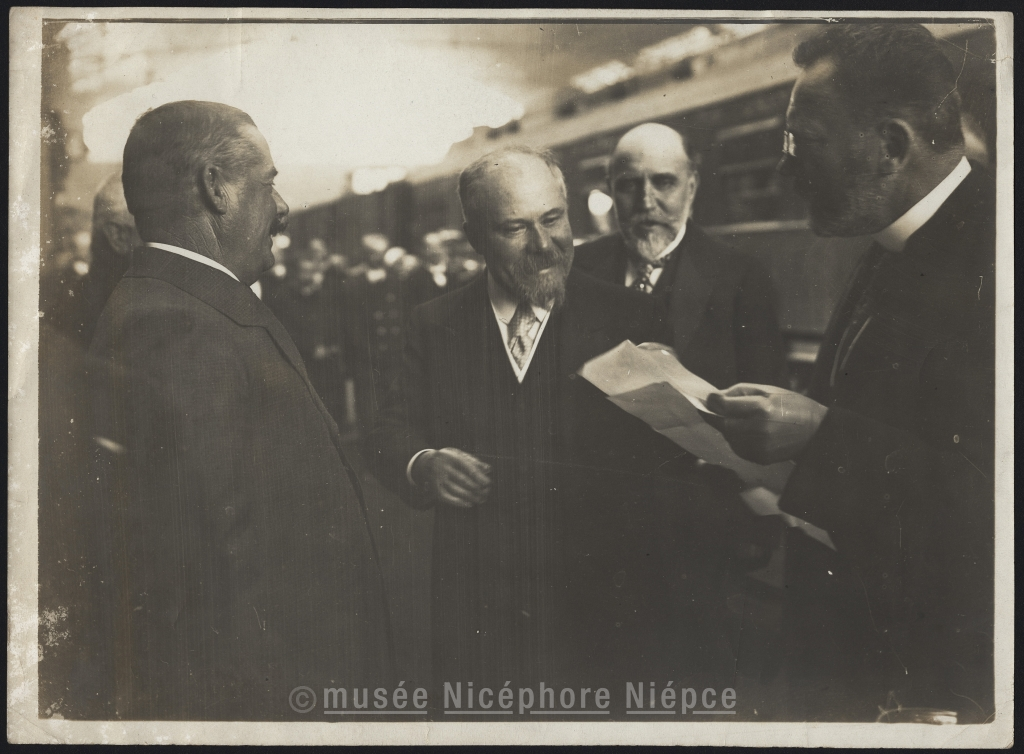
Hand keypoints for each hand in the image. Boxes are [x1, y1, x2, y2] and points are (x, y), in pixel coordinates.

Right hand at [411, 448, 490, 507]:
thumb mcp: (460, 455)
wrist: (428, 462)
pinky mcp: (435, 488)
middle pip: (463, 480)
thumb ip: (474, 461)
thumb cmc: (449, 458)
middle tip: (486, 492)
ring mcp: (438, 479)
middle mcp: (443, 468)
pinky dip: (458, 502)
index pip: (467, 468)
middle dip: (477, 488)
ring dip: (470, 496)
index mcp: (451, 457)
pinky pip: (447, 497)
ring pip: (456, 490)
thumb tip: (488, 469)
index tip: (487, 483)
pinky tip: (469, 504)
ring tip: (481, 499)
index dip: (478, 477)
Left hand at [705, 384, 827, 464]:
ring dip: (728, 428)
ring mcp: (759, 446)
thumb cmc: (793, 406)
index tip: (708, 399)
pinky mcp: (760, 458)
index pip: (723, 407)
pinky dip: (737, 439)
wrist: (816, 432)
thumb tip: (715, 398)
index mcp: (761, 408)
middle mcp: (758, 429)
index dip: (711, 402)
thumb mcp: (768, 390)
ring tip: (743, 420)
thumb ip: (739, 392)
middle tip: (720, 410)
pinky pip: (738, 448)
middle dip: (718, 416)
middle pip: (723, 424)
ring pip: (729, 437)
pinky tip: (750, 432)